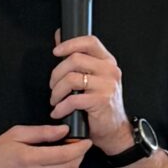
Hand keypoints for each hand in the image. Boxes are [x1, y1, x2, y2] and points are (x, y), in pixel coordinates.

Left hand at [51, 32, 129, 149]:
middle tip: (53, 86)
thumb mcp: (92, 77)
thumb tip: (59, 37)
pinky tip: (59, 112)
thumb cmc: (100, 104)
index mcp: (107, 62)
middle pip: (75, 59)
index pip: (90, 42)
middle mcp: (110, 71)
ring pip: (71, 79)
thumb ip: (76, 57)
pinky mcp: (101, 101)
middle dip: (56, 74)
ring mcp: (107, 85)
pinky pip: (72, 99)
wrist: (114, 130)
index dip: (70, 43)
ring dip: (57, 92)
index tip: (56, 52)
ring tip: (55, 100)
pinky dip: (61, 107)